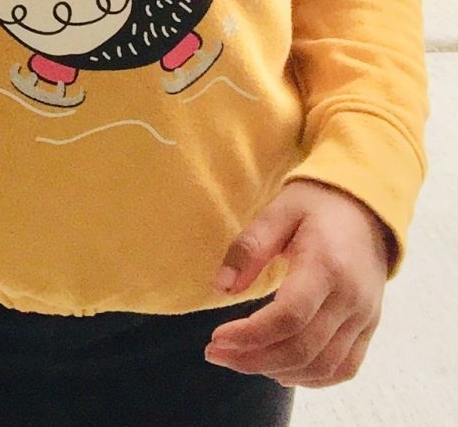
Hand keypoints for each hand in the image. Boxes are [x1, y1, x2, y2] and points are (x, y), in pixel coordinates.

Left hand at [207, 180, 391, 387]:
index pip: (289, 316)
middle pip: (303, 348)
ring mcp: (364, 317)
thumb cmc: (316, 205)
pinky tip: (281, 370)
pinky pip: (345, 367)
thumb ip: (249, 247)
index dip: (250, 334)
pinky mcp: (369, 327)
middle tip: (215, 354)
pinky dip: (312, 378)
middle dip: (255, 359)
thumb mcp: (277, 212)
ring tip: (240, 360)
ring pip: (324, 365)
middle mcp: (351, 299)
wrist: (367, 208)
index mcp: (326, 266)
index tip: (216, 338)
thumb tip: (221, 287)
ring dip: (278, 371)